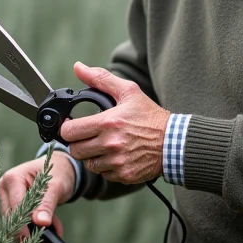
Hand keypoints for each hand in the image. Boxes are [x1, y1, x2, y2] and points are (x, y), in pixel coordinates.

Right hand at [0, 151, 76, 242]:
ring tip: (56, 239)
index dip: (24, 227)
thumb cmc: (58, 172)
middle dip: (31, 236)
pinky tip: (54, 232)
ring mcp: (8, 200)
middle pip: (12, 221)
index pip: (15, 209)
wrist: (61, 168)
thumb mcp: (56, 186)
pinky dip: (38, 231)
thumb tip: (40, 222)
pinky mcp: (14, 209)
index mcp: (12, 179)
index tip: (38, 242)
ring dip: (36, 235)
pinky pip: (23, 226)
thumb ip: (47, 204)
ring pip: (16, 227)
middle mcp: (5, 190)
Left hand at [60, 62, 167, 185]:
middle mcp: (111, 144)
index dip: (68, 128)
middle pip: (75, 150)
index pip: (70, 132)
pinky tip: (117, 156)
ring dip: (92, 156)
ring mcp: (117, 162)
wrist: (174, 142)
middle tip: (88, 136)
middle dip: (79, 142)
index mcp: (108, 123)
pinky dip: (106, 166)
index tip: (73, 125)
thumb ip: (100, 79)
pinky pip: (104, 174)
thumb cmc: (151, 116)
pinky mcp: (124, 175)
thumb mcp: (129, 92)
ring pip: (88, 164)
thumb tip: (78, 67)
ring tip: (104, 145)